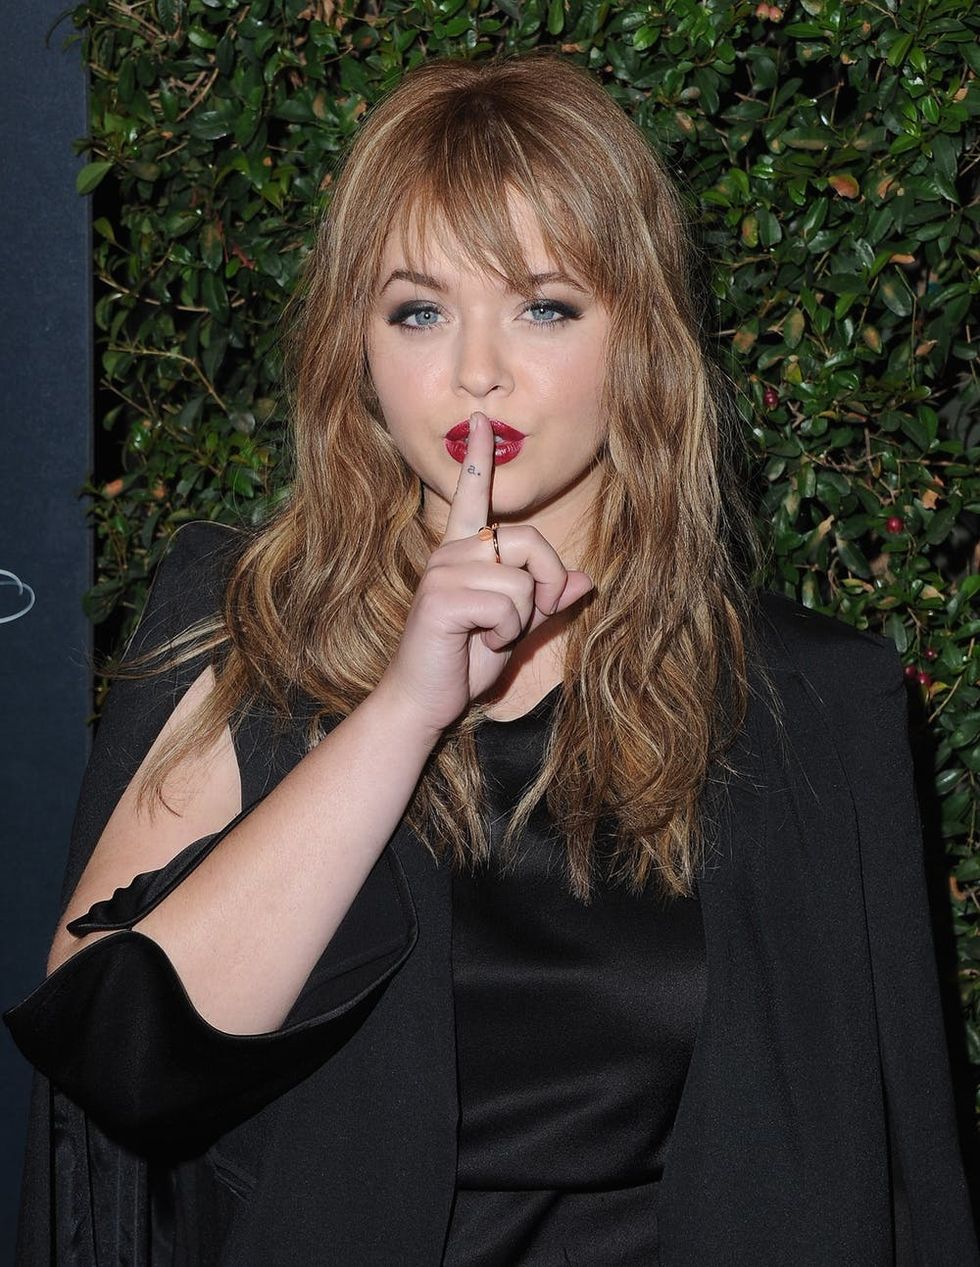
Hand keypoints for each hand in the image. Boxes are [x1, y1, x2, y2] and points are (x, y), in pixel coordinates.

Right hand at [379, 410, 593, 734]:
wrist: (424, 701)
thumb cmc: (463, 664)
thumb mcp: (515, 629)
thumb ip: (546, 602)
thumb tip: (588, 579)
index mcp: (462, 553)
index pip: (471, 496)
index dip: (477, 458)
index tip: (478, 421)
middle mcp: (450, 552)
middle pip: (530, 542)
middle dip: (547, 585)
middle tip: (525, 618)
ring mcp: (443, 571)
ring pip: (522, 580)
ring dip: (520, 621)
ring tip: (488, 636)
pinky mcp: (441, 597)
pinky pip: (507, 604)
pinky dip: (505, 634)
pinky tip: (477, 643)